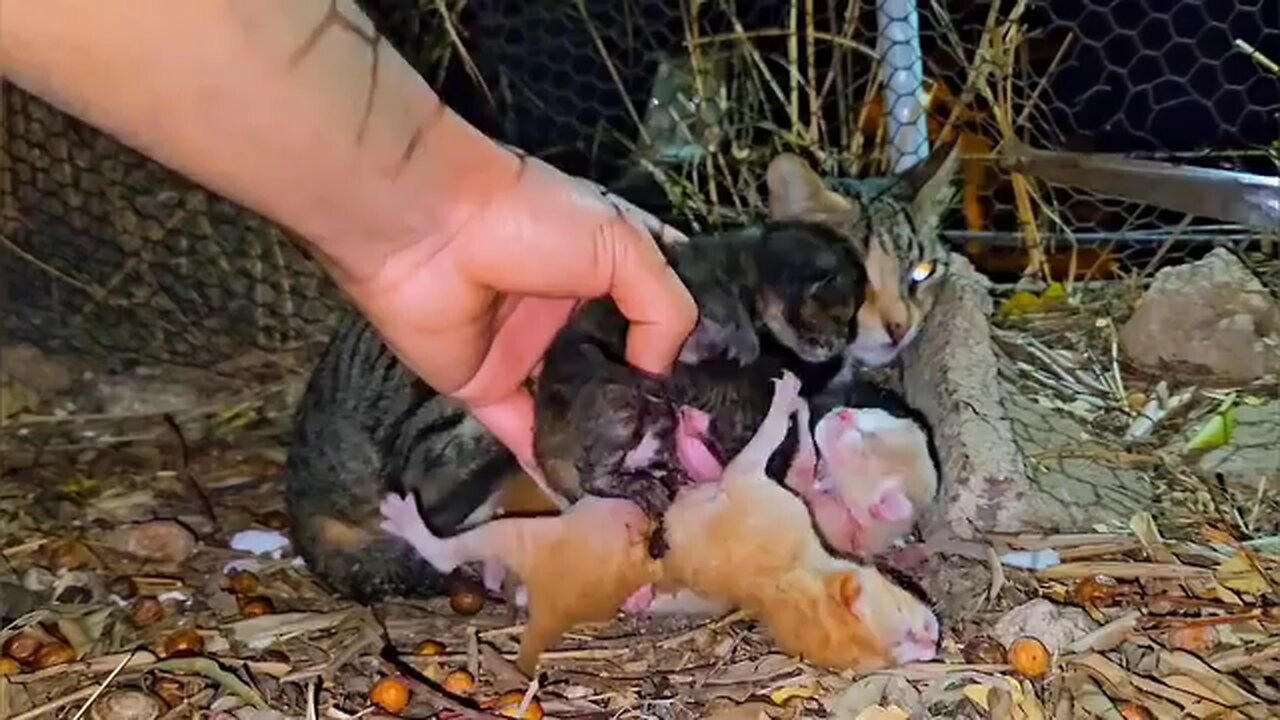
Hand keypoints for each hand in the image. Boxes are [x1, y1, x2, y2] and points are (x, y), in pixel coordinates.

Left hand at [340, 150, 697, 474]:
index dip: (692, 352)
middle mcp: (576, 310)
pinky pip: (524, 433)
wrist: (424, 227)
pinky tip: (591, 494)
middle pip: (624, 367)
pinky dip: (552, 463)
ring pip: (579, 406)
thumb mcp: (622, 245)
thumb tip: (660, 376)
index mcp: (611, 264)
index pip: (663, 313)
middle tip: (696, 457)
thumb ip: (662, 309)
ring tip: (654, 483)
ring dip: (610, 440)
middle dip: (657, 407)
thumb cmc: (529, 218)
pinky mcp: (487, 386)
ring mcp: (531, 351)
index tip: (724, 399)